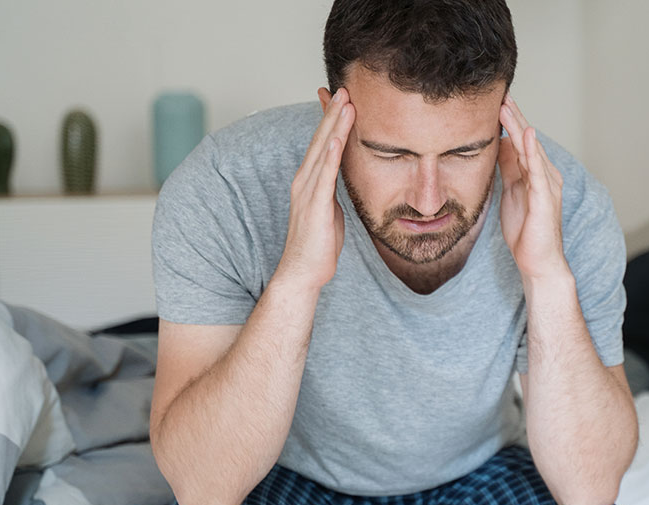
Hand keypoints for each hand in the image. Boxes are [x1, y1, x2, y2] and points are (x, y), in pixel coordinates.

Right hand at [277, 87, 354, 290]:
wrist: (303, 272)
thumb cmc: (318, 244)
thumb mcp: (330, 209)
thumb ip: (333, 190)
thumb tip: (341, 179)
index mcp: (310, 181)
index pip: (322, 144)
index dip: (332, 120)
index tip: (343, 99)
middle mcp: (305, 181)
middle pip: (320, 139)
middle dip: (333, 113)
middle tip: (345, 88)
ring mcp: (308, 192)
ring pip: (322, 151)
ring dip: (334, 126)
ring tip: (346, 103)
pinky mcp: (315, 206)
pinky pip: (324, 176)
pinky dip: (329, 155)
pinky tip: (336, 138)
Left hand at [497, 94, 569, 279]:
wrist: (537, 262)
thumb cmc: (525, 231)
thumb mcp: (511, 193)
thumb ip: (508, 171)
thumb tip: (498, 147)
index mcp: (535, 174)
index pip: (520, 142)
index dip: (509, 122)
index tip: (495, 101)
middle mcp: (545, 175)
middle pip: (527, 140)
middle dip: (513, 117)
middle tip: (500, 94)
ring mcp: (547, 185)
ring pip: (531, 150)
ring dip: (518, 127)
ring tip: (507, 106)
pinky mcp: (545, 198)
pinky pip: (537, 170)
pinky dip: (531, 151)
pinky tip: (525, 134)